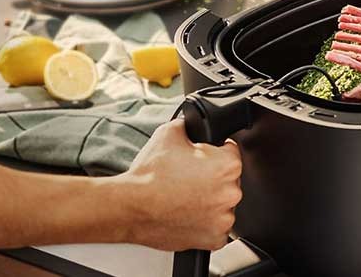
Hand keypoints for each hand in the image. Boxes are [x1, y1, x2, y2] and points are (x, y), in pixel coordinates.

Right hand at [120, 119, 242, 250]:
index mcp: (227, 165)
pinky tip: (188, 214)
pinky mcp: (214, 238)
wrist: (130, 208)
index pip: (231, 152)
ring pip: (223, 204)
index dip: (213, 153)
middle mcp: (231, 192)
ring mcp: (224, 218)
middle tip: (189, 179)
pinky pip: (217, 228)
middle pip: (229, 180)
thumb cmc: (149, 176)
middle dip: (212, 178)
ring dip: (209, 202)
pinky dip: (205, 223)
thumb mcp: (169, 133)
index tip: (201, 160)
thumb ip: (189, 125)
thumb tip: (193, 123)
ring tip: (185, 198)